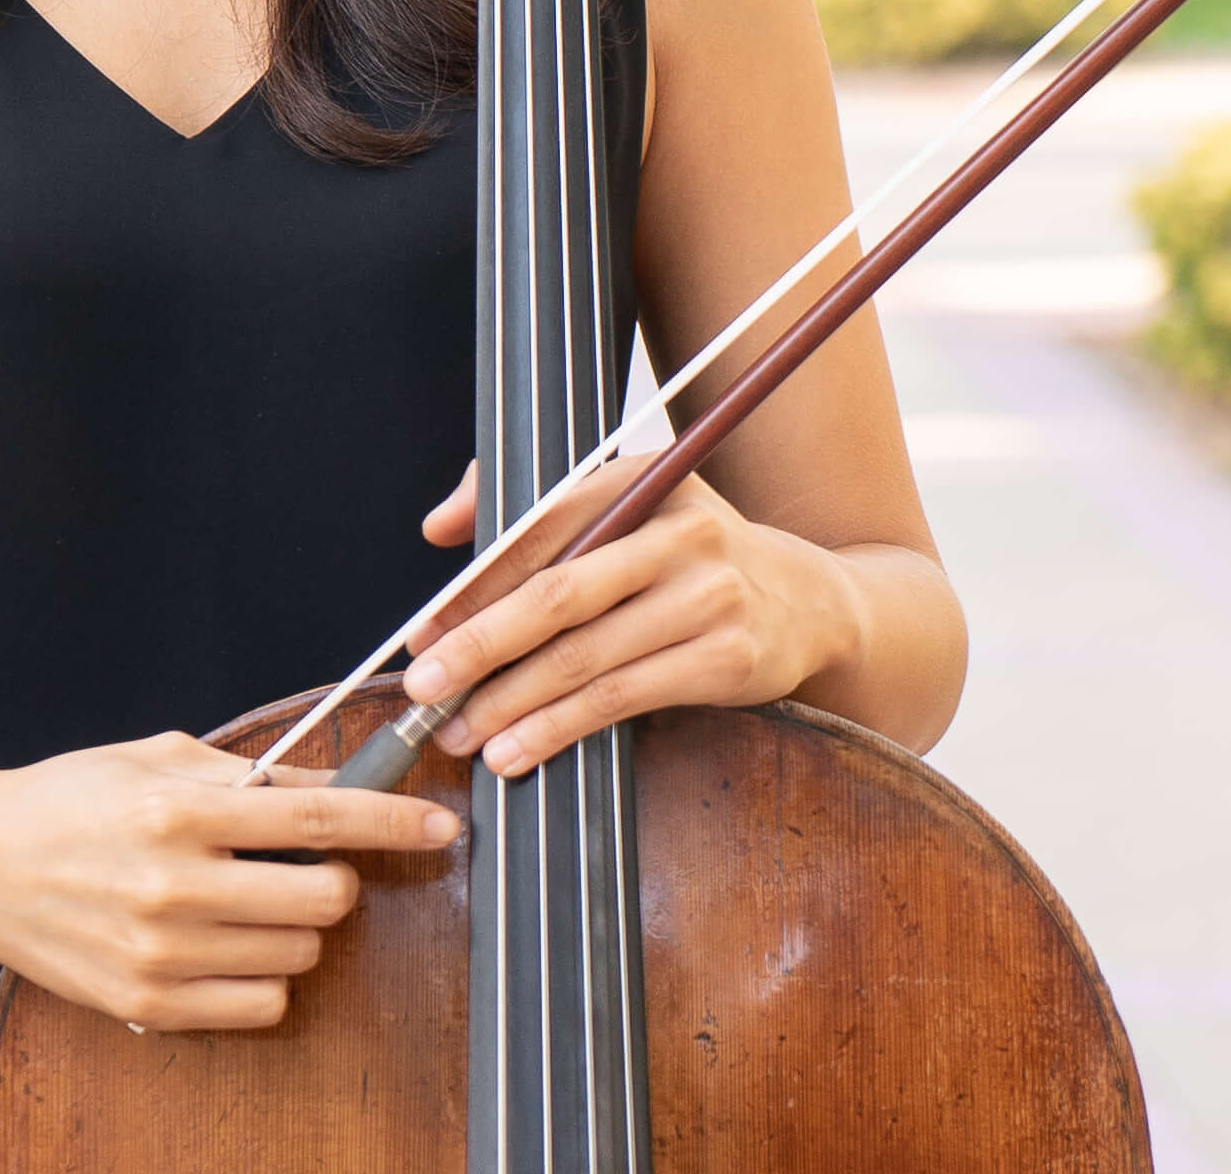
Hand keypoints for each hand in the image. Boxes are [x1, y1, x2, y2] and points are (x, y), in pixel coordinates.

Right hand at [0, 732, 459, 1030]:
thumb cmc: (66, 801)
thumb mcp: (157, 759)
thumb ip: (251, 774)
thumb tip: (338, 786)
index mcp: (179, 811)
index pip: (318, 820)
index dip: (393, 824)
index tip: (440, 828)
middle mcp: (174, 885)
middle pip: (322, 901)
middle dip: (335, 881)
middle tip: (307, 868)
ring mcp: (161, 953)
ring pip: (298, 958)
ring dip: (296, 931)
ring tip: (249, 905)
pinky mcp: (146, 1003)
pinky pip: (259, 1007)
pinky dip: (263, 980)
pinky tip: (228, 948)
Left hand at [400, 458, 869, 778]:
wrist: (808, 600)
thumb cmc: (689, 556)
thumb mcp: (626, 509)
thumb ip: (530, 512)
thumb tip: (438, 527)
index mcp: (640, 482)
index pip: (537, 531)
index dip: (472, 585)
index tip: (422, 630)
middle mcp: (678, 533)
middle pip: (556, 596)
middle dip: (479, 646)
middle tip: (423, 686)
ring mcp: (707, 598)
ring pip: (582, 659)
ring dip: (509, 702)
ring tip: (457, 733)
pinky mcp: (724, 660)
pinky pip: (620, 700)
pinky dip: (558, 729)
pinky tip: (515, 749)